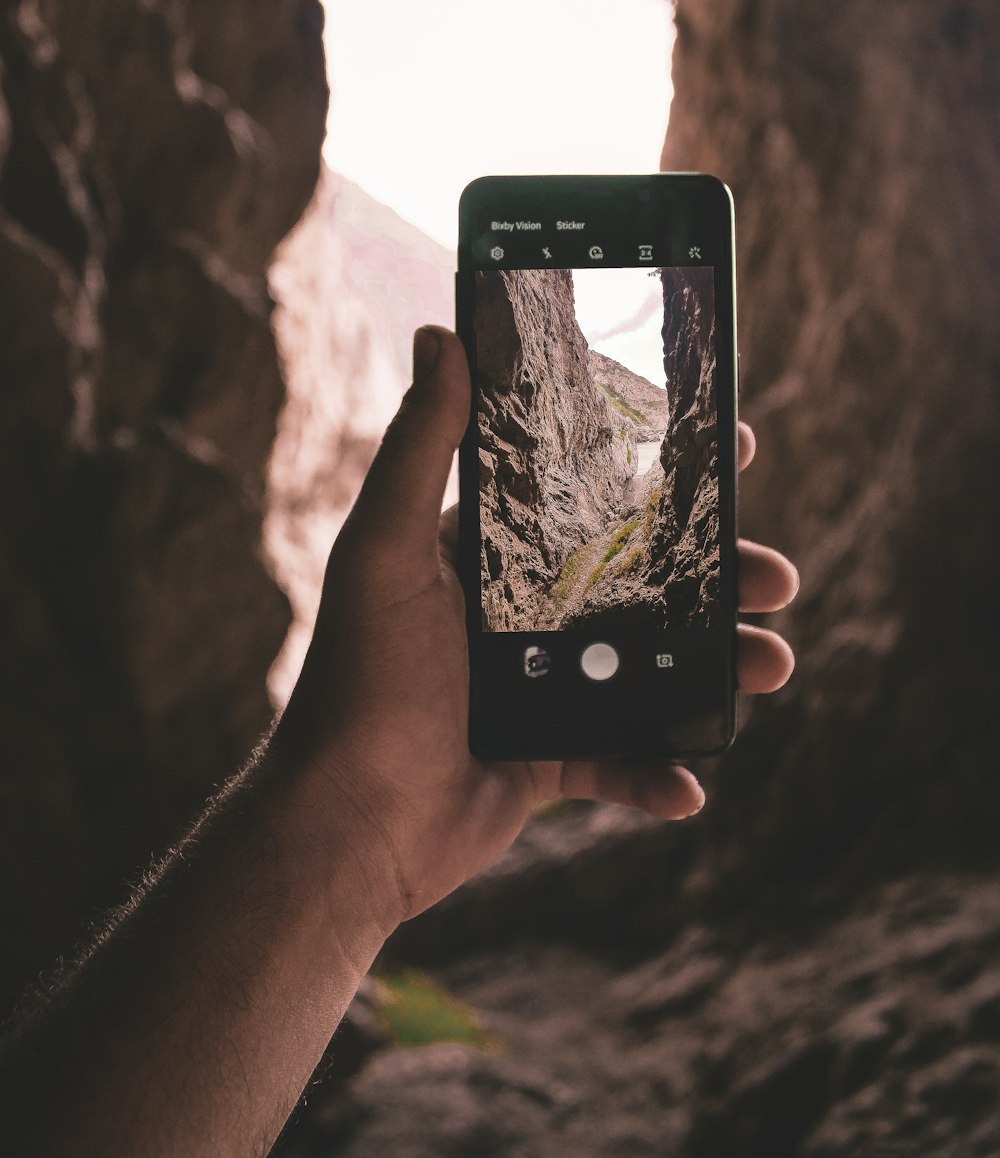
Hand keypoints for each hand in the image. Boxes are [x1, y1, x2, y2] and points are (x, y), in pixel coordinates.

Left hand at [272, 326, 797, 930]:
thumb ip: (418, 445)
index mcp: (488, 556)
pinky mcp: (549, 760)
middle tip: (776, 573)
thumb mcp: (385, 549)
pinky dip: (660, 771)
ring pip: (651, 665)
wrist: (345, 823)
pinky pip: (621, 761)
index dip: (661, 471)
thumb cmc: (358, 679)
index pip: (588, 495)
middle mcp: (521, 613)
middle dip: (716, 575)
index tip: (730, 448)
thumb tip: (438, 334)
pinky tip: (689, 783)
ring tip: (772, 664)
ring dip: (716, 667)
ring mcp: (541, 688)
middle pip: (641, 580)